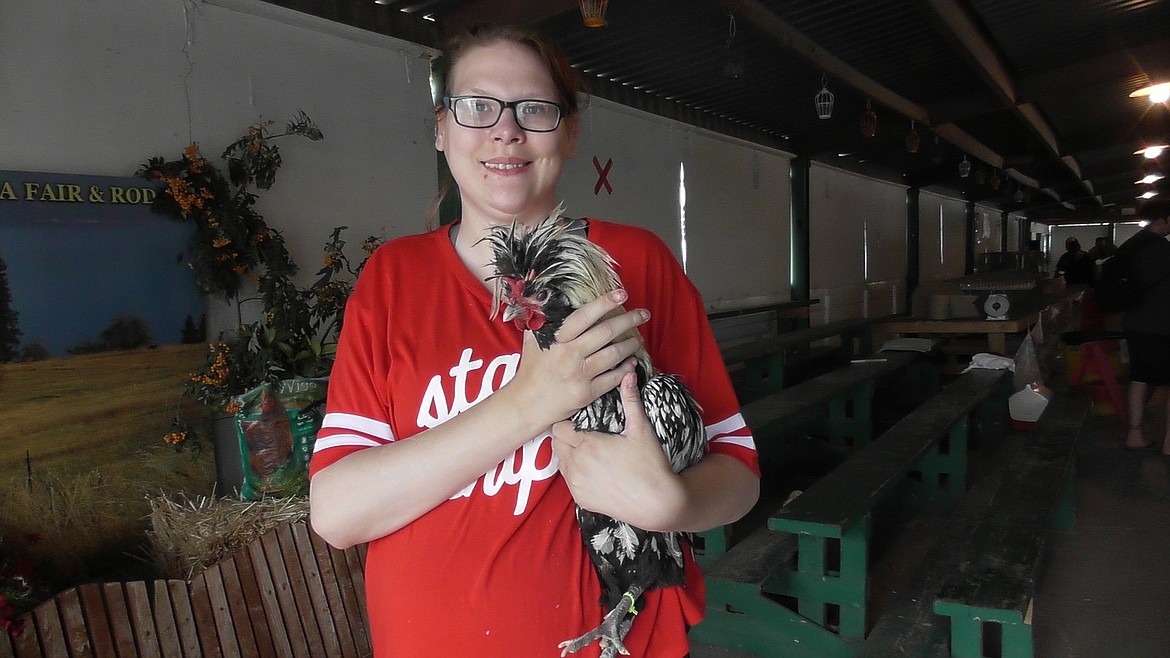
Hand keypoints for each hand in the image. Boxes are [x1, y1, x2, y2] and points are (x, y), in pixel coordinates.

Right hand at [503, 289, 648, 428]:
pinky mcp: (586, 393)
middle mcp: (569, 355)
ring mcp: (579, 375)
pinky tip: (632, 362)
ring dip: (631, 344)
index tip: (621, 294)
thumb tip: (552, 297)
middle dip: (629, 320)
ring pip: (613, 355)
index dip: (604, 303)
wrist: (527, 403)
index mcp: (557, 339)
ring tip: (639, 338)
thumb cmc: (532, 368)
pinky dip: (626, 369)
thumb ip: (545, 320)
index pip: (584, 316)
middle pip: (605, 333)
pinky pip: (613, 378)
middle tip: (643, 314)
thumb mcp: (534, 340)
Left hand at [552, 372, 685, 530]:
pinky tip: (593, 471)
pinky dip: (575, 474)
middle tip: (583, 436)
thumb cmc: (650, 465)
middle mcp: (576, 465)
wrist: (656, 504)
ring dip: (568, 455)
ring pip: (560, 462)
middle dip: (566, 438)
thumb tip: (629, 374)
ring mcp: (577, 484)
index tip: (579, 423)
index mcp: (588, 445)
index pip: (559, 428)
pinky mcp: (580, 499)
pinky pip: (568, 481)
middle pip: (556, 444)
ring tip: (587, 453)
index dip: (568, 423)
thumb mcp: (641, 430)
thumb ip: (631, 401)